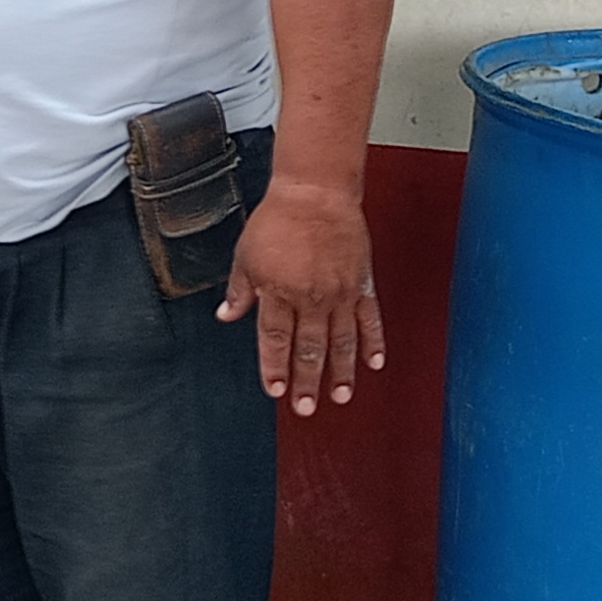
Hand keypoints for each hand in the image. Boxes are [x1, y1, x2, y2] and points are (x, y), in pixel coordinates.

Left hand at [217, 179, 383, 415]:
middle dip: (307, 381)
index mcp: (278, 291)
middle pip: (309, 348)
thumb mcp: (245, 254)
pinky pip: (370, 320)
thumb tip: (227, 315)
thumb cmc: (278, 219)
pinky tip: (374, 364)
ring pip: (342, 342)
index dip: (275, 367)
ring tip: (340, 396)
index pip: (274, 340)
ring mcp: (339, 293)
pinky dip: (373, 343)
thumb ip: (240, 290)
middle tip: (307, 408)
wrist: (315, 192)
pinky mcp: (361, 284)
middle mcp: (310, 297)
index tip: (277, 390)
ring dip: (341, 372)